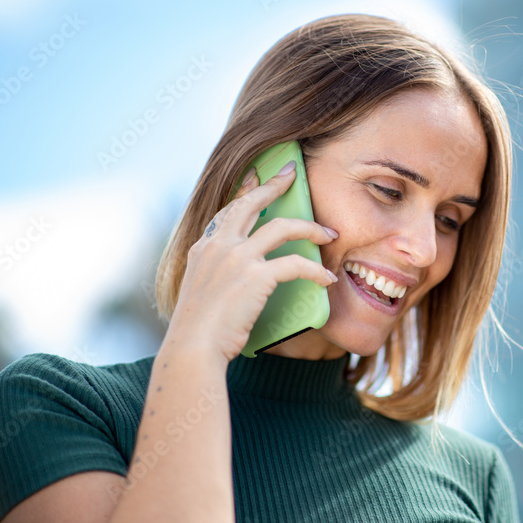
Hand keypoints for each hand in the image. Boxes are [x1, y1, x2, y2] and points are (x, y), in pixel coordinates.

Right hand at [165, 161, 338, 362]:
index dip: (246, 191)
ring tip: (329, 234)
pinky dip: (316, 271)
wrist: (193, 348)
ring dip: (311, 228)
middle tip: (292, 175)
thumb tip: (240, 277)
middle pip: (252, 203)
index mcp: (204, 248)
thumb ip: (217, 275)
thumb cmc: (199, 330)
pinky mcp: (256, 276)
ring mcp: (236, 258)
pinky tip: (327, 278)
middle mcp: (218, 246)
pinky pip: (297, 264)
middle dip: (275, 185)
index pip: (228, 210)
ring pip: (283, 227)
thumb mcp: (202, 291)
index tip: (259, 177)